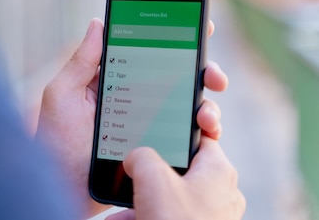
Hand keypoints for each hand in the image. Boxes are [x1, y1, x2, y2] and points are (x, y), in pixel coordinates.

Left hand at [35, 19, 228, 217]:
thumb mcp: (62, 95)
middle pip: (179, 76)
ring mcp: (152, 124)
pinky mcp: (160, 149)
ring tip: (206, 112)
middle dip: (204, 69)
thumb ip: (81, 61)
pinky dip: (207, 131)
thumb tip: (99, 22)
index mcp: (117, 79)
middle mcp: (138, 98)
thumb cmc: (55, 141)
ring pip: (191, 105)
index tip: (198, 23)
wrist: (64, 188)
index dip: (176, 37)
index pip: (150, 52)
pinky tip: (206, 129)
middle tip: (213, 75)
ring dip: (209, 103)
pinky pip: (190, 138)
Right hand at [108, 138, 245, 219]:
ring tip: (117, 207)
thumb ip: (141, 155)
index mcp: (218, 170)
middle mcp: (219, 193)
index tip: (158, 125)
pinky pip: (164, 217)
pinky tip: (119, 219)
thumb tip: (135, 159)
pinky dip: (142, 217)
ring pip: (167, 198)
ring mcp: (207, 216)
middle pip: (177, 168)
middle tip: (130, 171)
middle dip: (147, 173)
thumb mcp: (151, 176)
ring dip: (139, 200)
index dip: (178, 127)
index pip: (200, 135)